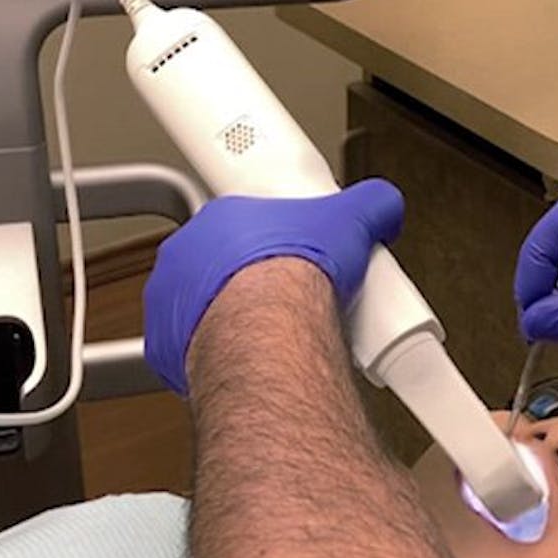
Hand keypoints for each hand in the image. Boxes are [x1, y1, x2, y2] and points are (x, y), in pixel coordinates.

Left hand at [144, 178, 403, 393]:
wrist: (271, 332)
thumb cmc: (291, 274)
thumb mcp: (352, 219)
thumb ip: (370, 205)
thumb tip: (383, 204)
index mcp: (220, 219)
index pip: (245, 221)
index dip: (275, 238)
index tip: (296, 250)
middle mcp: (188, 259)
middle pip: (225, 265)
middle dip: (259, 278)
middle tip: (295, 290)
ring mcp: (175, 306)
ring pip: (210, 308)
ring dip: (242, 316)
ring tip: (284, 326)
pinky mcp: (174, 349)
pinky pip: (200, 348)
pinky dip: (231, 351)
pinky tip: (263, 354)